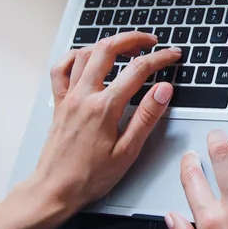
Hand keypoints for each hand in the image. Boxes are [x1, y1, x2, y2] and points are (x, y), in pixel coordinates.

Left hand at [30, 32, 182, 212]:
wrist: (54, 189)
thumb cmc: (89, 177)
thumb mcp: (127, 152)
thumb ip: (146, 117)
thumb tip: (163, 90)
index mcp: (104, 108)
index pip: (138, 70)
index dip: (160, 59)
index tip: (172, 55)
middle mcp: (84, 96)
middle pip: (108, 49)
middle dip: (132, 39)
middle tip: (151, 41)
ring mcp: (69, 96)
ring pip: (84, 54)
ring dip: (107, 44)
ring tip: (125, 47)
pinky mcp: (59, 102)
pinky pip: (61, 69)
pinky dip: (74, 56)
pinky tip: (86, 58)